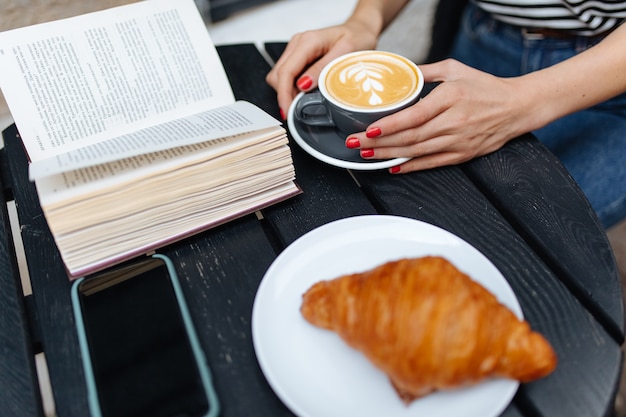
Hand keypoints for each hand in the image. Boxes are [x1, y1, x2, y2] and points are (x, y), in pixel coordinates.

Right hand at [266, 19, 377, 118]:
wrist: (360, 30)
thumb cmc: (357, 38)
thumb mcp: (345, 53)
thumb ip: (322, 68)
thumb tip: (302, 85)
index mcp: (308, 41)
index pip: (286, 71)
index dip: (284, 94)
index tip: (288, 111)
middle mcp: (298, 43)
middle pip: (277, 75)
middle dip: (284, 95)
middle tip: (297, 111)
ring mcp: (296, 49)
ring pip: (279, 76)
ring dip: (287, 92)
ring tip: (303, 102)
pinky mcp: (298, 56)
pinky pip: (287, 75)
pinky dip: (292, 87)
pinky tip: (306, 93)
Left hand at [347, 59, 539, 172]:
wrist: (517, 107)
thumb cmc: (485, 87)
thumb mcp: (455, 69)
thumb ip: (425, 71)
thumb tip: (399, 73)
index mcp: (451, 98)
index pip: (415, 115)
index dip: (390, 126)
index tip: (369, 129)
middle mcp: (454, 122)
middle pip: (410, 137)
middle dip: (379, 143)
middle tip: (356, 144)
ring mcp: (458, 141)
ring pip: (417, 152)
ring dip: (389, 155)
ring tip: (367, 155)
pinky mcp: (462, 155)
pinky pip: (431, 164)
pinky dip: (410, 166)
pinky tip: (392, 166)